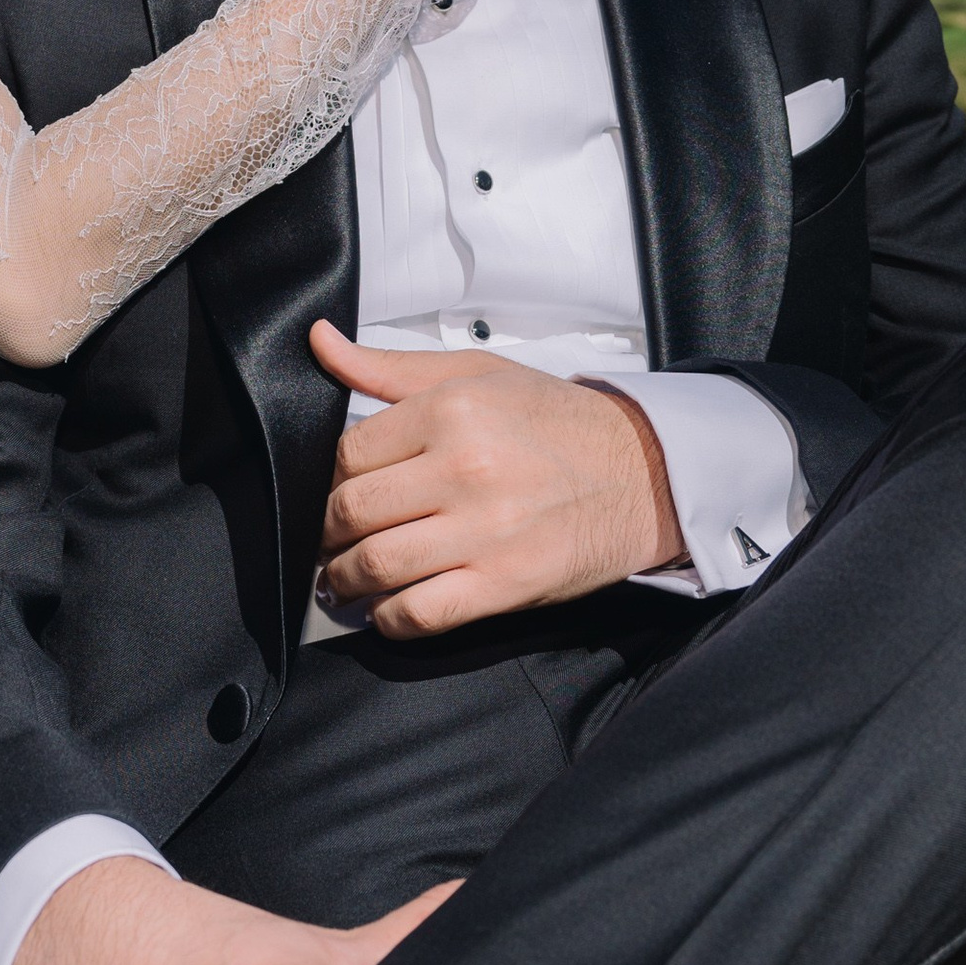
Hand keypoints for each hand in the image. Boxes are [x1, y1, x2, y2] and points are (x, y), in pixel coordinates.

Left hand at [310, 326, 685, 636]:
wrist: (645, 474)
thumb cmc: (558, 422)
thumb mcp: (479, 373)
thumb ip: (390, 367)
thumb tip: (320, 345)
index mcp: (451, 410)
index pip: (349, 454)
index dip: (330, 480)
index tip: (335, 494)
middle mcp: (464, 468)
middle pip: (353, 512)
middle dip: (328, 533)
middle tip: (330, 541)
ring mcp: (484, 531)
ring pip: (376, 566)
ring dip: (346, 581)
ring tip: (344, 580)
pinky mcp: (504, 584)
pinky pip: (420, 613)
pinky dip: (389, 619)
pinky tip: (387, 609)